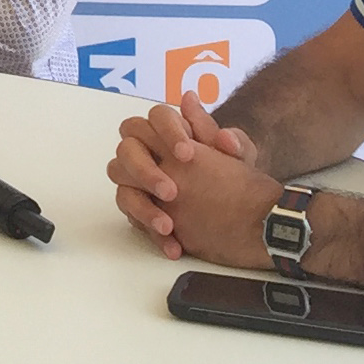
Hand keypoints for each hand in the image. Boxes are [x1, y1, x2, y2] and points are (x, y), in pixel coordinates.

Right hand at [108, 95, 259, 257]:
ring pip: (122, 185)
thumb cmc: (235, 169)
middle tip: (172, 191)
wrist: (241, 202)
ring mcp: (139, 181)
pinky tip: (174, 245)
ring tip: (167, 225)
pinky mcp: (140, 207)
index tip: (188, 154)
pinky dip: (152, 233)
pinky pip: (133, 217)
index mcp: (169, 130)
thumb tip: (218, 129)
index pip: (155, 118)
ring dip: (142, 206)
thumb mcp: (240, 153)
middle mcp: (148, 151)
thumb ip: (231, 140)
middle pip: (127, 149)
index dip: (167, 132)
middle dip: (146, 171)